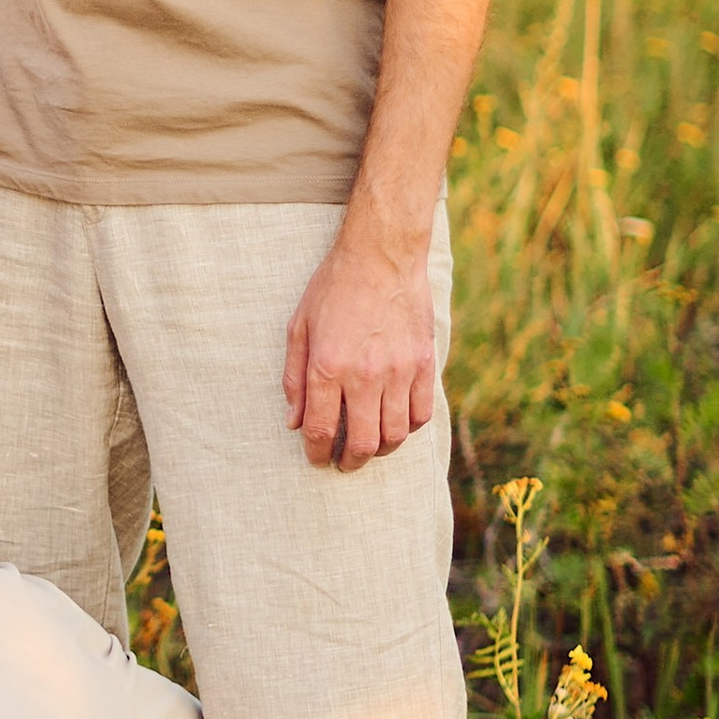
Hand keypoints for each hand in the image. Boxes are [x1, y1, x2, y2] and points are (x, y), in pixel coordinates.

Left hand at [282, 224, 436, 469]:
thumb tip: (294, 422)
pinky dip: (408, 429)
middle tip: (343, 463)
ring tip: (369, 447)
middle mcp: (365, 375)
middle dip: (349, 462)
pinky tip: (395, 425)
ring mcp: (399, 371)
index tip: (317, 457)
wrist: (381, 256)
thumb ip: (294, 378)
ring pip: (394, 435)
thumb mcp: (299, 327)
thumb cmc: (333, 288)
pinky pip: (421, 414)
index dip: (317, 452)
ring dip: (379, 450)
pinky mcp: (425, 364)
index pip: (322, 429)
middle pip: (362, 443)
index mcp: (328, 367)